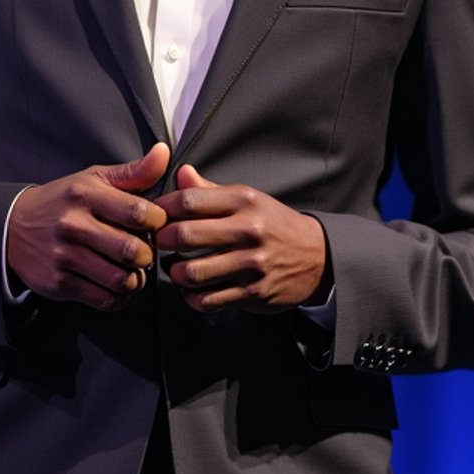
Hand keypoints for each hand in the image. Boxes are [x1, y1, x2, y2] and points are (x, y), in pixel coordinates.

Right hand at [6, 143, 169, 310]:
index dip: (158, 222)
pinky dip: (121, 296)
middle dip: (148, 255)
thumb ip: (133, 172)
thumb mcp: (94, 179)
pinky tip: (120, 284)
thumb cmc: (63, 201)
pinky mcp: (59, 282)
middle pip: (132, 250)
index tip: (155, 224)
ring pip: (121, 279)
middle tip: (145, 251)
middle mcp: (73, 225)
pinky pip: (104, 299)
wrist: (13, 227)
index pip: (139, 212)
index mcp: (86, 194)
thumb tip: (163, 153)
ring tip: (134, 269)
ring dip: (136, 279)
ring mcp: (64, 256)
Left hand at [154, 164, 328, 314]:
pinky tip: (191, 289)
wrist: (317, 256)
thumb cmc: (273, 224)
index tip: (156, 216)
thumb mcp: (248, 199)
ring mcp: (251, 264)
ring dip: (174, 273)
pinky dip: (192, 297)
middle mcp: (248, 230)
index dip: (163, 208)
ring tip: (174, 268)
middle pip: (184, 235)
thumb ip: (210, 190)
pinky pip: (208, 300)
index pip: (188, 200)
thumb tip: (180, 173)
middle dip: (162, 241)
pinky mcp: (253, 293)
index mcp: (244, 201)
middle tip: (160, 243)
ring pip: (192, 273)